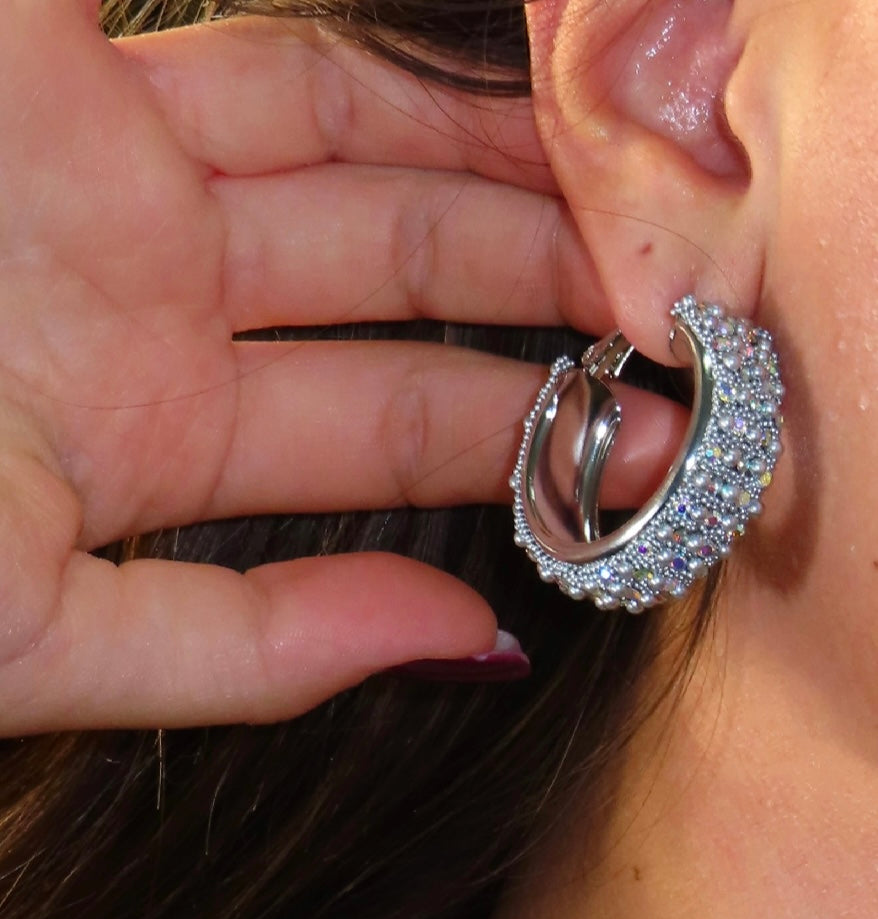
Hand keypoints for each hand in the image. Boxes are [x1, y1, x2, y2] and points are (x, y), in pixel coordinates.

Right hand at [0, 1, 666, 731]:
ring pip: (346, 123)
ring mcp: (116, 170)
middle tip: (679, 296)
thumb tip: (469, 646)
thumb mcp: (39, 642)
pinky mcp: (50, 52)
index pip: (385, 422)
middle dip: (544, 280)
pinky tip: (500, 52)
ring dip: (488, 146)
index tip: (660, 450)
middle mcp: (155, 302)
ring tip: (625, 172)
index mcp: (154, 436)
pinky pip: (269, 40)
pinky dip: (379, 50)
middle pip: (395, 268)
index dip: (526, 436)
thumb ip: (245, 655)